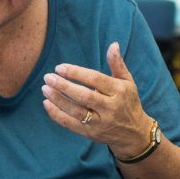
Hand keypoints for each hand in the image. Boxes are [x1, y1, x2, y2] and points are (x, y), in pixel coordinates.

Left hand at [42, 41, 151, 157]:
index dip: (76, 73)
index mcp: (119, 91)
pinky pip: (71, 125)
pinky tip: (47, 104)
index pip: (95, 80)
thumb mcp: (127, 82)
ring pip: (76, 111)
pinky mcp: (91, 133)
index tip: (60, 67)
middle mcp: (111, 108)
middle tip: (48, 77)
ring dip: (58, 100)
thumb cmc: (128, 101)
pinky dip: (57, 115)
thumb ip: (117, 64)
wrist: (134, 133)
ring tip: (45, 89)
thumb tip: (113, 44)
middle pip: (84, 96)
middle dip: (64, 86)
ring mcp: (101, 123)